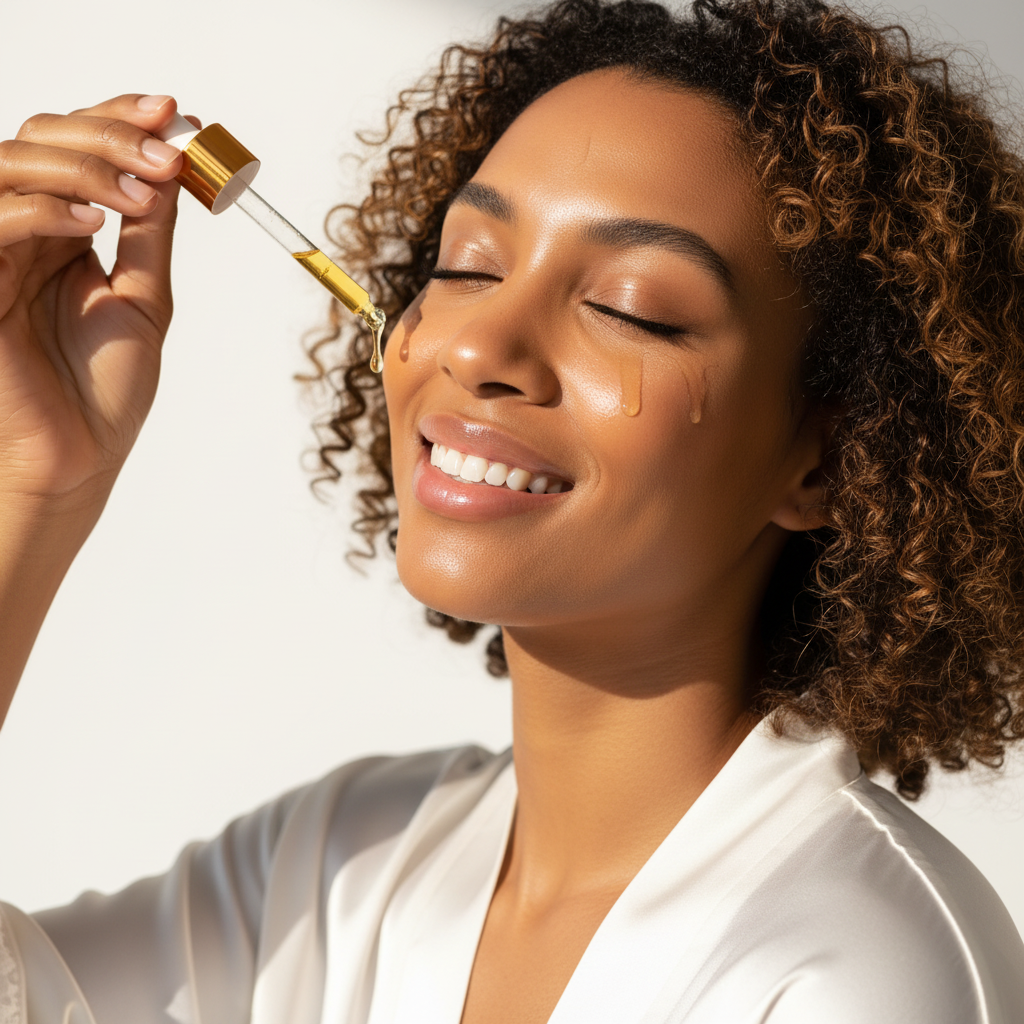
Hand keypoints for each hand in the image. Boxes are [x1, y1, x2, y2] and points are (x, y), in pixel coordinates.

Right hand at [0, 93, 185, 507]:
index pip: (77, 150)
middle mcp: (24, 233)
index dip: (119, 120)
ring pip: (11, 165)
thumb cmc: (106, 389)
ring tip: (140, 190)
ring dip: (82, 164)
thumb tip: (170, 166)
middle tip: (167, 151)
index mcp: (63, 233)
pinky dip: (41, 209)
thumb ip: (149, 234)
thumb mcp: (143, 298)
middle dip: (108, 133)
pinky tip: (92, 224)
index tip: (176, 113)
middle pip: (41, 139)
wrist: (80, 456)